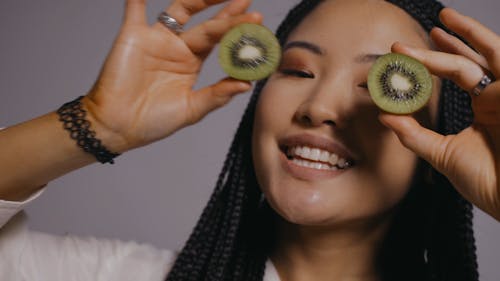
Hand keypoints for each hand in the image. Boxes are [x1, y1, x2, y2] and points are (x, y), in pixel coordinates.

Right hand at [84, 0, 260, 151]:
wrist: (118, 126)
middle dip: (228, 14)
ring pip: (180, 10)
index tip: (258, 22)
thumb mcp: (190, 110)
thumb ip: (217, 96)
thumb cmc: (153, 121)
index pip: (219, 42)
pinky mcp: (133, 36)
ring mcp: (156, 39)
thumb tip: (247, 84)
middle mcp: (177, 48)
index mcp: (191, 63)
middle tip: (249, 2)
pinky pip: (135, 9)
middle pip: (207, 25)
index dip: (237, 32)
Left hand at [379, 8, 499, 220]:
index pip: (460, 73)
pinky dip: (483, 49)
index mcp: (486, 108)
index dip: (436, 60)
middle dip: (451, 40)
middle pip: (476, 58)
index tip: (407, 54)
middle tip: (426, 28)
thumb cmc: (487, 182)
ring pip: (492, 53)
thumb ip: (413, 135)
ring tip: (445, 17)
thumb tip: (385, 116)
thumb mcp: (442, 153)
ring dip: (469, 34)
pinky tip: (462, 37)